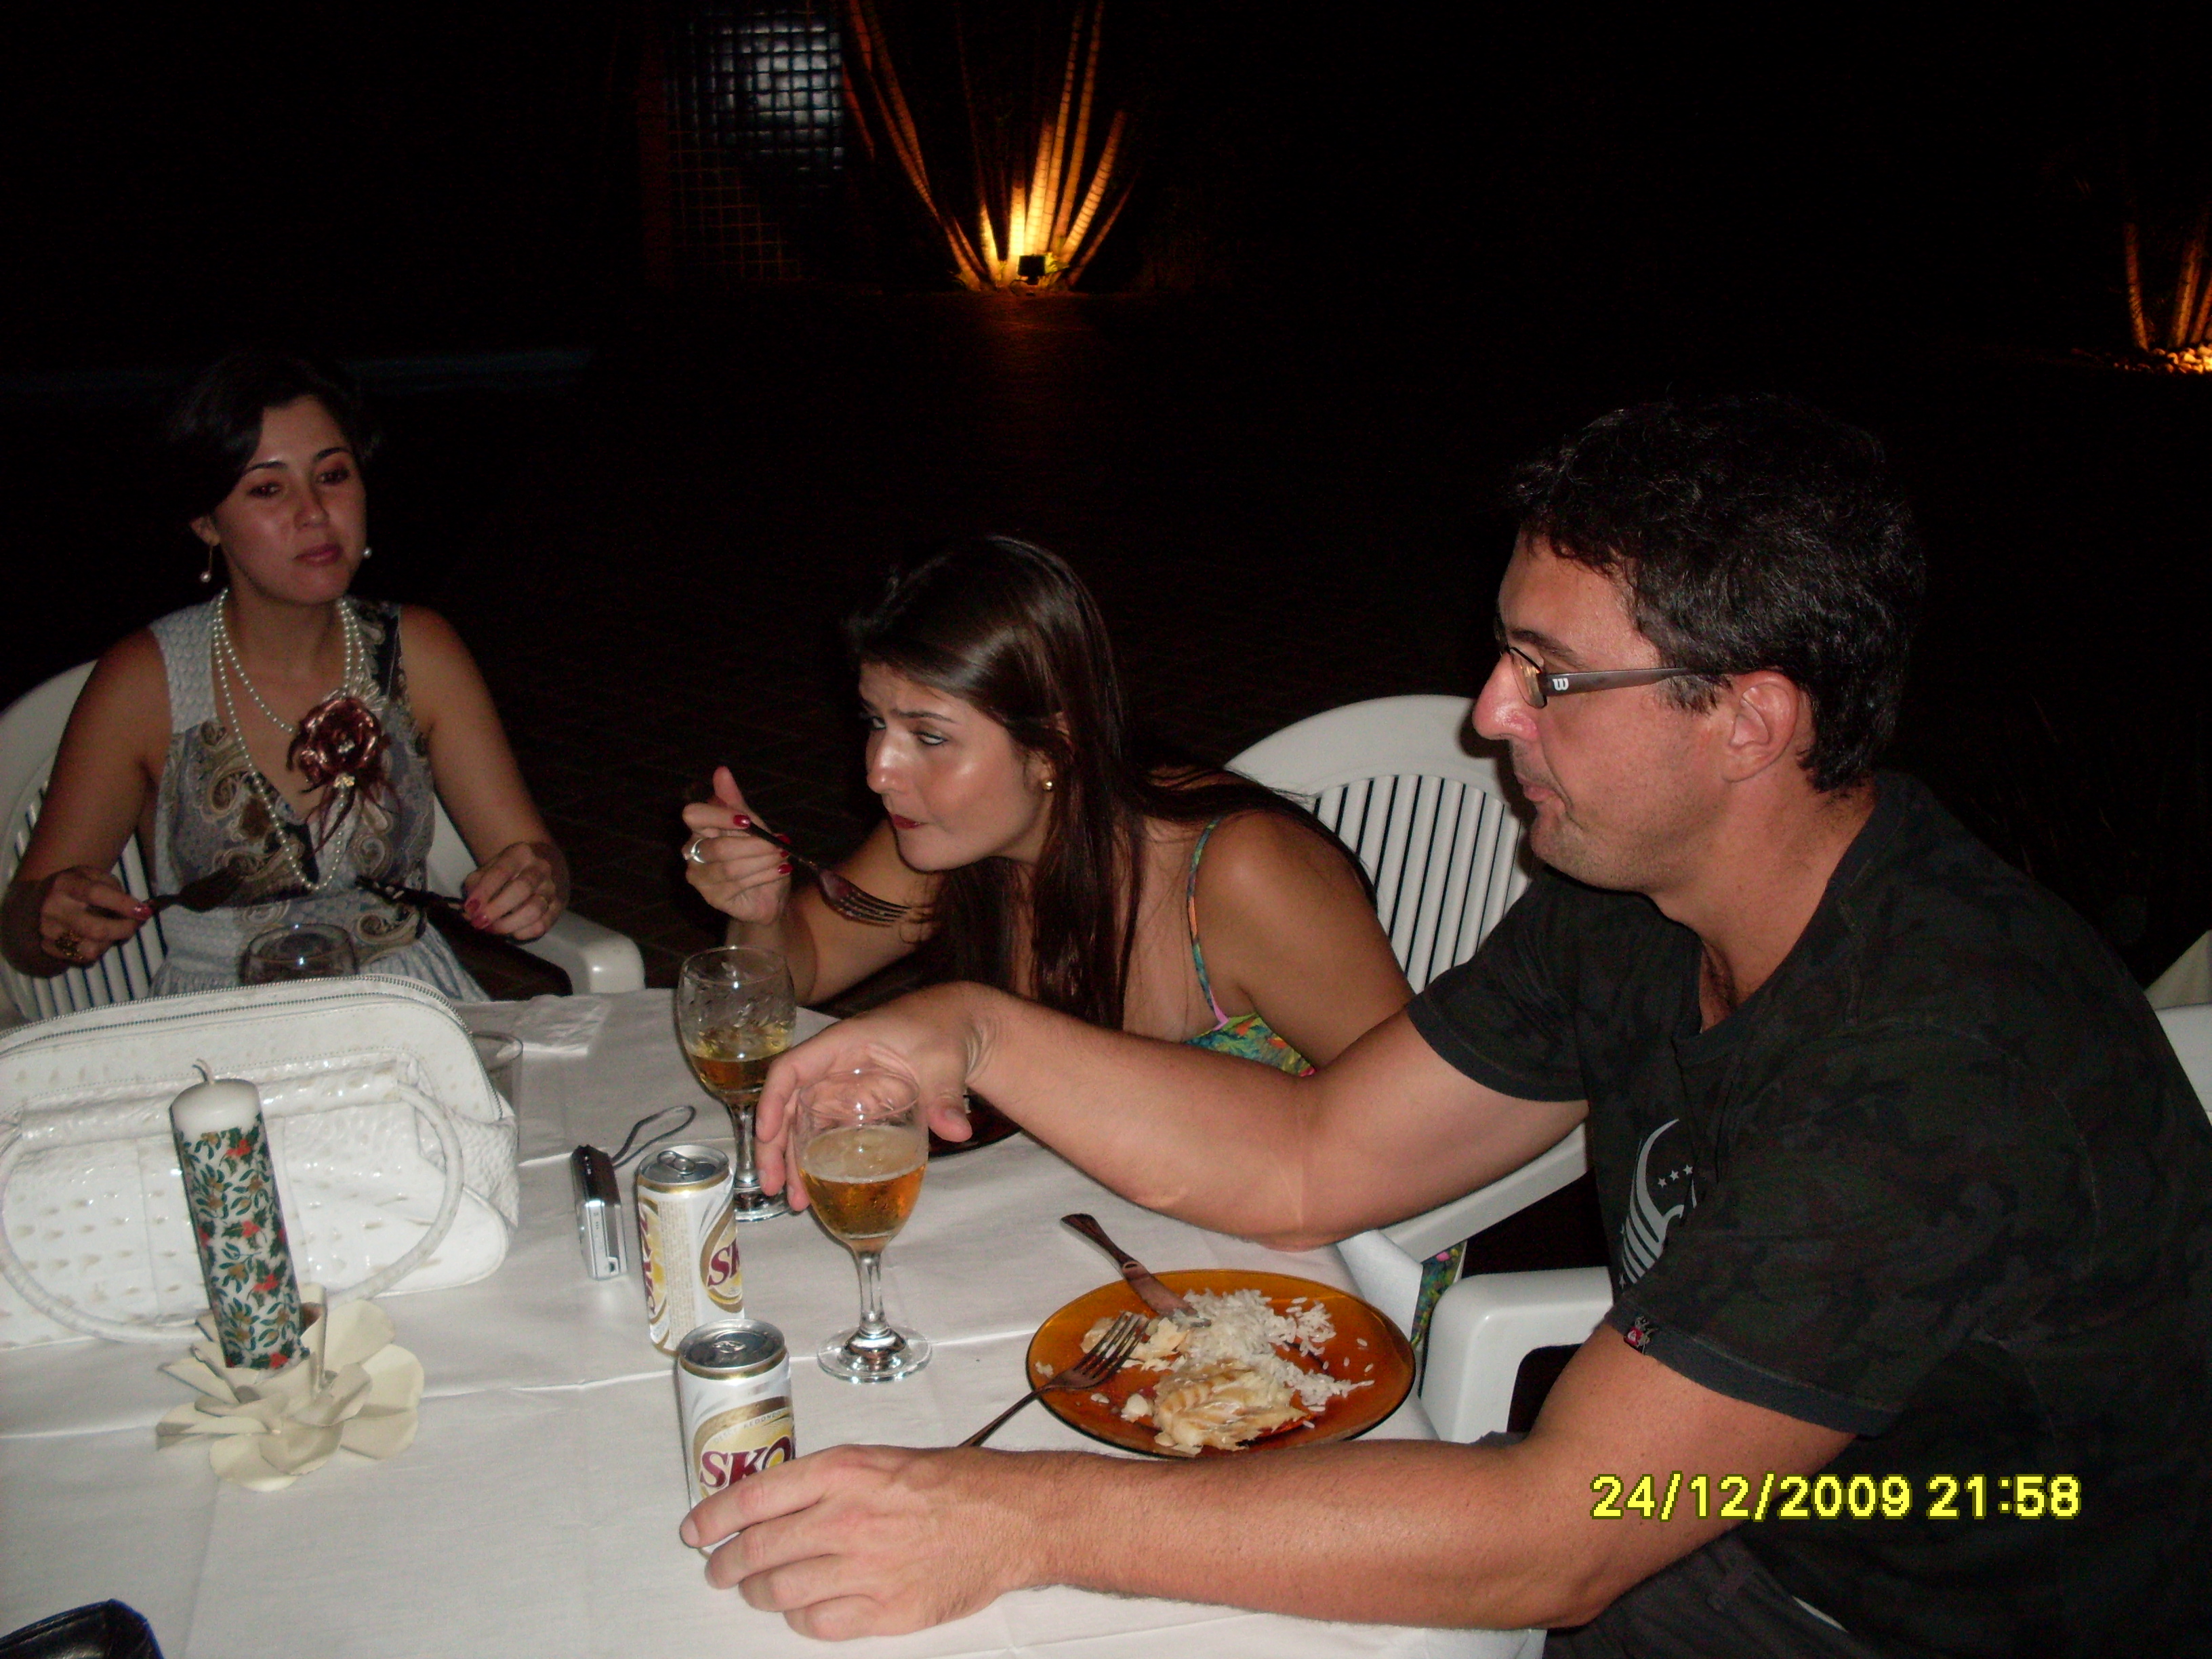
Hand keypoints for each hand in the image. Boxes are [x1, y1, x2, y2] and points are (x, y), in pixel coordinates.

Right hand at [33, 866, 150, 965]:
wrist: (39, 902)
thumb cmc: (76, 887)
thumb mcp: (93, 875)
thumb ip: (114, 888)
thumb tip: (138, 909)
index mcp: (64, 884)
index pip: (95, 894)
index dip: (122, 904)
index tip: (143, 911)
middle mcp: (53, 908)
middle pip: (96, 929)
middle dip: (125, 928)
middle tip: (137, 923)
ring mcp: (49, 931)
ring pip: (92, 948)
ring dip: (111, 941)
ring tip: (113, 929)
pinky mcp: (49, 948)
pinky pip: (84, 957)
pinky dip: (99, 948)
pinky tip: (98, 937)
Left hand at [461, 841, 563, 939]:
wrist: (543, 864)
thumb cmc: (509, 869)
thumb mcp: (490, 867)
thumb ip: (476, 885)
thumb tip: (469, 911)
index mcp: (520, 853)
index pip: (501, 871)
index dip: (484, 891)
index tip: (469, 908)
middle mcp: (541, 868)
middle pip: (521, 889)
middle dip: (497, 908)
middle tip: (479, 922)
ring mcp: (552, 888)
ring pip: (534, 909)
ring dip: (509, 924)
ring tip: (492, 929)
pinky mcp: (558, 907)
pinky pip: (543, 925)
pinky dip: (524, 932)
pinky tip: (511, 931)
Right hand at [682, 767, 791, 923]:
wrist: (769, 893)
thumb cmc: (757, 855)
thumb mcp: (753, 825)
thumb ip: (734, 801)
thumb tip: (721, 771)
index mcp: (699, 829)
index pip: (694, 815)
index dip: (719, 816)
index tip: (746, 820)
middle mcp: (693, 853)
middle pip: (717, 847)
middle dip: (754, 845)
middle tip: (779, 845)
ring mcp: (700, 878)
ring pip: (730, 867)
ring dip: (762, 861)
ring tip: (781, 857)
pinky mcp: (713, 898)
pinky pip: (739, 884)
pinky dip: (765, 875)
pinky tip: (779, 871)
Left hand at [682, 1445, 1037, 1638]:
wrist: (1009, 1517)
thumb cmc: (950, 1483)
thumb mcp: (879, 1460)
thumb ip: (825, 1482)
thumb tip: (771, 1504)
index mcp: (842, 1472)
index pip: (752, 1497)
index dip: (713, 1517)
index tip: (696, 1530)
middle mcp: (845, 1519)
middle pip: (757, 1551)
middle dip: (726, 1564)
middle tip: (719, 1569)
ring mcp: (863, 1568)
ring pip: (779, 1592)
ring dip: (757, 1594)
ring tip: (756, 1591)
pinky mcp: (884, 1610)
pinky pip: (817, 1624)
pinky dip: (799, 1620)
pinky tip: (802, 1610)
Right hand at [754, 984, 985, 1207]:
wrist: (957, 1029)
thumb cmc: (941, 1031)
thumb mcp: (943, 1060)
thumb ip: (946, 1095)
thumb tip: (958, 1132)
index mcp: (843, 1044)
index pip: (792, 1067)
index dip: (773, 1099)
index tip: (765, 1134)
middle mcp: (833, 1067)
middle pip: (789, 1103)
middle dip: (775, 1145)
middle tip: (772, 1185)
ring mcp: (842, 1088)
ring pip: (804, 1123)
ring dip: (794, 1160)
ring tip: (795, 1201)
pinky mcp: (855, 1106)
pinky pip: (826, 1132)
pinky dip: (818, 1159)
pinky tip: (817, 1188)